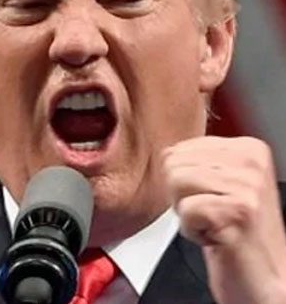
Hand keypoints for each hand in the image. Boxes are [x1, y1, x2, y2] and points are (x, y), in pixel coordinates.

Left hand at [163, 136, 285, 303]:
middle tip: (212, 217)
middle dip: (182, 197)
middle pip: (173, 164)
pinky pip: (186, 211)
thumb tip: (165, 151)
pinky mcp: (239, 212)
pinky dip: (192, 232)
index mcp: (248, 149)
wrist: (267, 283)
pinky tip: (217, 239)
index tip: (212, 202)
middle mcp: (251, 162)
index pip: (178, 149)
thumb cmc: (239, 237)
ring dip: (187, 214)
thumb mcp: (221, 186)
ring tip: (215, 226)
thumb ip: (198, 161)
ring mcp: (248, 186)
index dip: (183, 183)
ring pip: (176, 183)